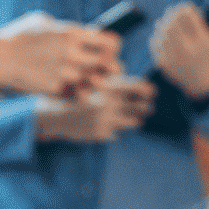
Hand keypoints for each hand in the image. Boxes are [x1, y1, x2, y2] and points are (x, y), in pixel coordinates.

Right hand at [0, 19, 121, 96]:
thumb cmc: (19, 38)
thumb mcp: (43, 23)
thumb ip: (65, 29)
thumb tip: (82, 33)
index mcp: (72, 33)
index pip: (110, 43)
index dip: (114, 48)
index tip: (110, 49)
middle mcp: (72, 53)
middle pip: (108, 64)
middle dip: (111, 66)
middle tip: (111, 68)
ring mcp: (64, 73)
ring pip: (95, 82)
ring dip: (98, 81)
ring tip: (94, 78)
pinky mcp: (55, 89)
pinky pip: (80, 95)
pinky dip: (84, 94)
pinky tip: (82, 90)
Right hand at [33, 78, 153, 143]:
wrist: (58, 116)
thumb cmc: (79, 97)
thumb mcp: (94, 84)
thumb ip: (114, 82)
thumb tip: (133, 75)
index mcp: (111, 87)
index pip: (141, 87)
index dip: (150, 90)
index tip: (151, 93)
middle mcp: (112, 103)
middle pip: (145, 106)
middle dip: (147, 107)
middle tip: (146, 107)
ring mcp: (108, 120)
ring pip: (136, 121)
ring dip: (136, 119)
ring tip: (133, 118)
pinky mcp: (104, 133)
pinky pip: (118, 132)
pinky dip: (116, 128)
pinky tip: (108, 125)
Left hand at [152, 0, 208, 100]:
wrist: (199, 80)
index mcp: (202, 41)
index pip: (188, 14)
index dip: (186, 7)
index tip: (187, 9)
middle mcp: (188, 49)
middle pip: (173, 20)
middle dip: (174, 13)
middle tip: (174, 11)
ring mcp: (174, 57)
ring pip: (163, 30)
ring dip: (164, 22)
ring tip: (167, 21)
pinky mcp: (163, 62)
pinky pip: (155, 41)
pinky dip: (158, 35)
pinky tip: (163, 33)